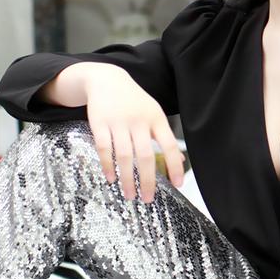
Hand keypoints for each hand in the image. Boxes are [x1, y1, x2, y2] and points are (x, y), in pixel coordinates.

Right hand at [83, 66, 185, 202]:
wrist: (107, 79)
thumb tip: (180, 161)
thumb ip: (164, 137)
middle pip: (145, 155)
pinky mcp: (100, 123)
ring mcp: (118, 122)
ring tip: (130, 195)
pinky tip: (111, 178)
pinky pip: (104, 148)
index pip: (169, 145)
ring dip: (127, 178)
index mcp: (156, 118)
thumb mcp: (153, 113)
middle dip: (147, 180)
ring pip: (124, 155)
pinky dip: (108, 165)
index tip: (178, 184)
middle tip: (148, 199)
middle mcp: (139, 121)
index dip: (175, 165)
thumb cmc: (134, 101)